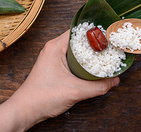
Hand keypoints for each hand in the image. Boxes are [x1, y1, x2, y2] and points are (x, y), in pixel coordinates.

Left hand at [0, 30, 118, 130]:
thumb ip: (98, 86)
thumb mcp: (76, 91)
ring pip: (74, 50)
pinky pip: (71, 59)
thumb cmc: (42, 96)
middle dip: (94, 43)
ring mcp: (52, 57)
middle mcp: (53, 48)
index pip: (78, 30)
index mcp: (55, 46)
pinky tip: (91, 67)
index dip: (94, 32)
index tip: (108, 35)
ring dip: (88, 53)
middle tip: (110, 46)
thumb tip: (115, 80)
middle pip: (77, 39)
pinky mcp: (53, 67)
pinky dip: (81, 62)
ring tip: (104, 55)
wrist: (26, 110)